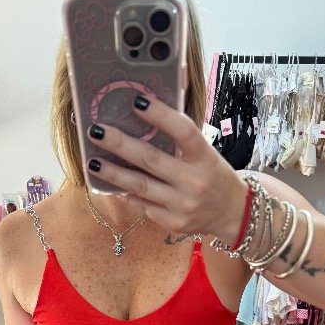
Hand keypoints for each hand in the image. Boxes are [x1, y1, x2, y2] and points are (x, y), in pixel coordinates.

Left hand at [87, 94, 247, 239]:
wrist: (232, 213)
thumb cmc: (213, 175)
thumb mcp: (206, 154)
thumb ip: (180, 140)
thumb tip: (143, 115)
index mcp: (205, 158)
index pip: (184, 132)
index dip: (161, 116)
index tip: (136, 102)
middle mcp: (194, 182)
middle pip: (152, 160)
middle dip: (121, 144)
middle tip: (97, 131)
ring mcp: (182, 205)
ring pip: (140, 186)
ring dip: (113, 173)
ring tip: (93, 161)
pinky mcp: (173, 223)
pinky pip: (143, 205)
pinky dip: (126, 193)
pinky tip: (111, 183)